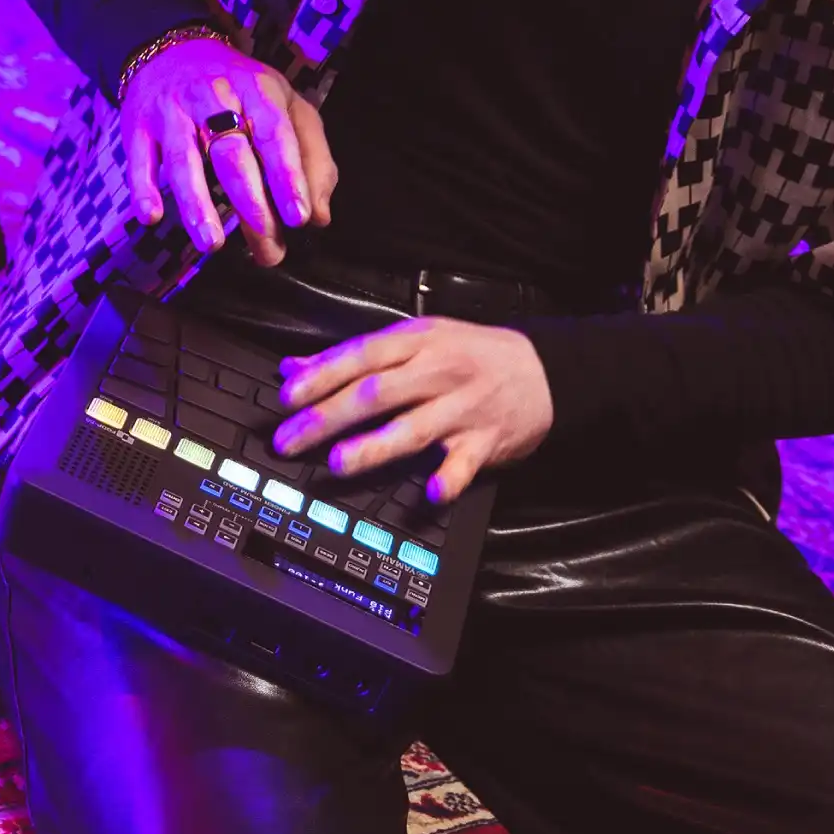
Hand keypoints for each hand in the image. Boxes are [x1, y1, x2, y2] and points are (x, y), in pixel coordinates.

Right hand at [121, 37, 336, 264]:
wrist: (173, 50)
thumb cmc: (241, 90)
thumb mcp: (286, 106)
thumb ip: (312, 157)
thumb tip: (320, 216)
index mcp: (257, 89)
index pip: (276, 135)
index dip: (288, 177)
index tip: (300, 218)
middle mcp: (212, 97)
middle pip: (231, 154)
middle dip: (251, 204)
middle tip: (268, 249)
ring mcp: (171, 111)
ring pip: (183, 159)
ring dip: (196, 203)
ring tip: (212, 243)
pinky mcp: (138, 125)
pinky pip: (139, 159)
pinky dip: (143, 188)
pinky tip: (151, 216)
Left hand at [270, 318, 553, 501]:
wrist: (545, 370)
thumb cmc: (469, 353)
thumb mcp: (415, 339)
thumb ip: (353, 356)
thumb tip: (294, 368)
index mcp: (416, 342)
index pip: (360, 357)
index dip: (321, 376)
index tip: (288, 397)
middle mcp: (438, 373)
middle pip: (376, 394)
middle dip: (328, 417)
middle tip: (290, 439)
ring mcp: (462, 408)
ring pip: (413, 428)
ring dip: (374, 446)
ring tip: (337, 463)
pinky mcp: (487, 442)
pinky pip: (465, 463)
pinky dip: (448, 479)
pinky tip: (429, 494)